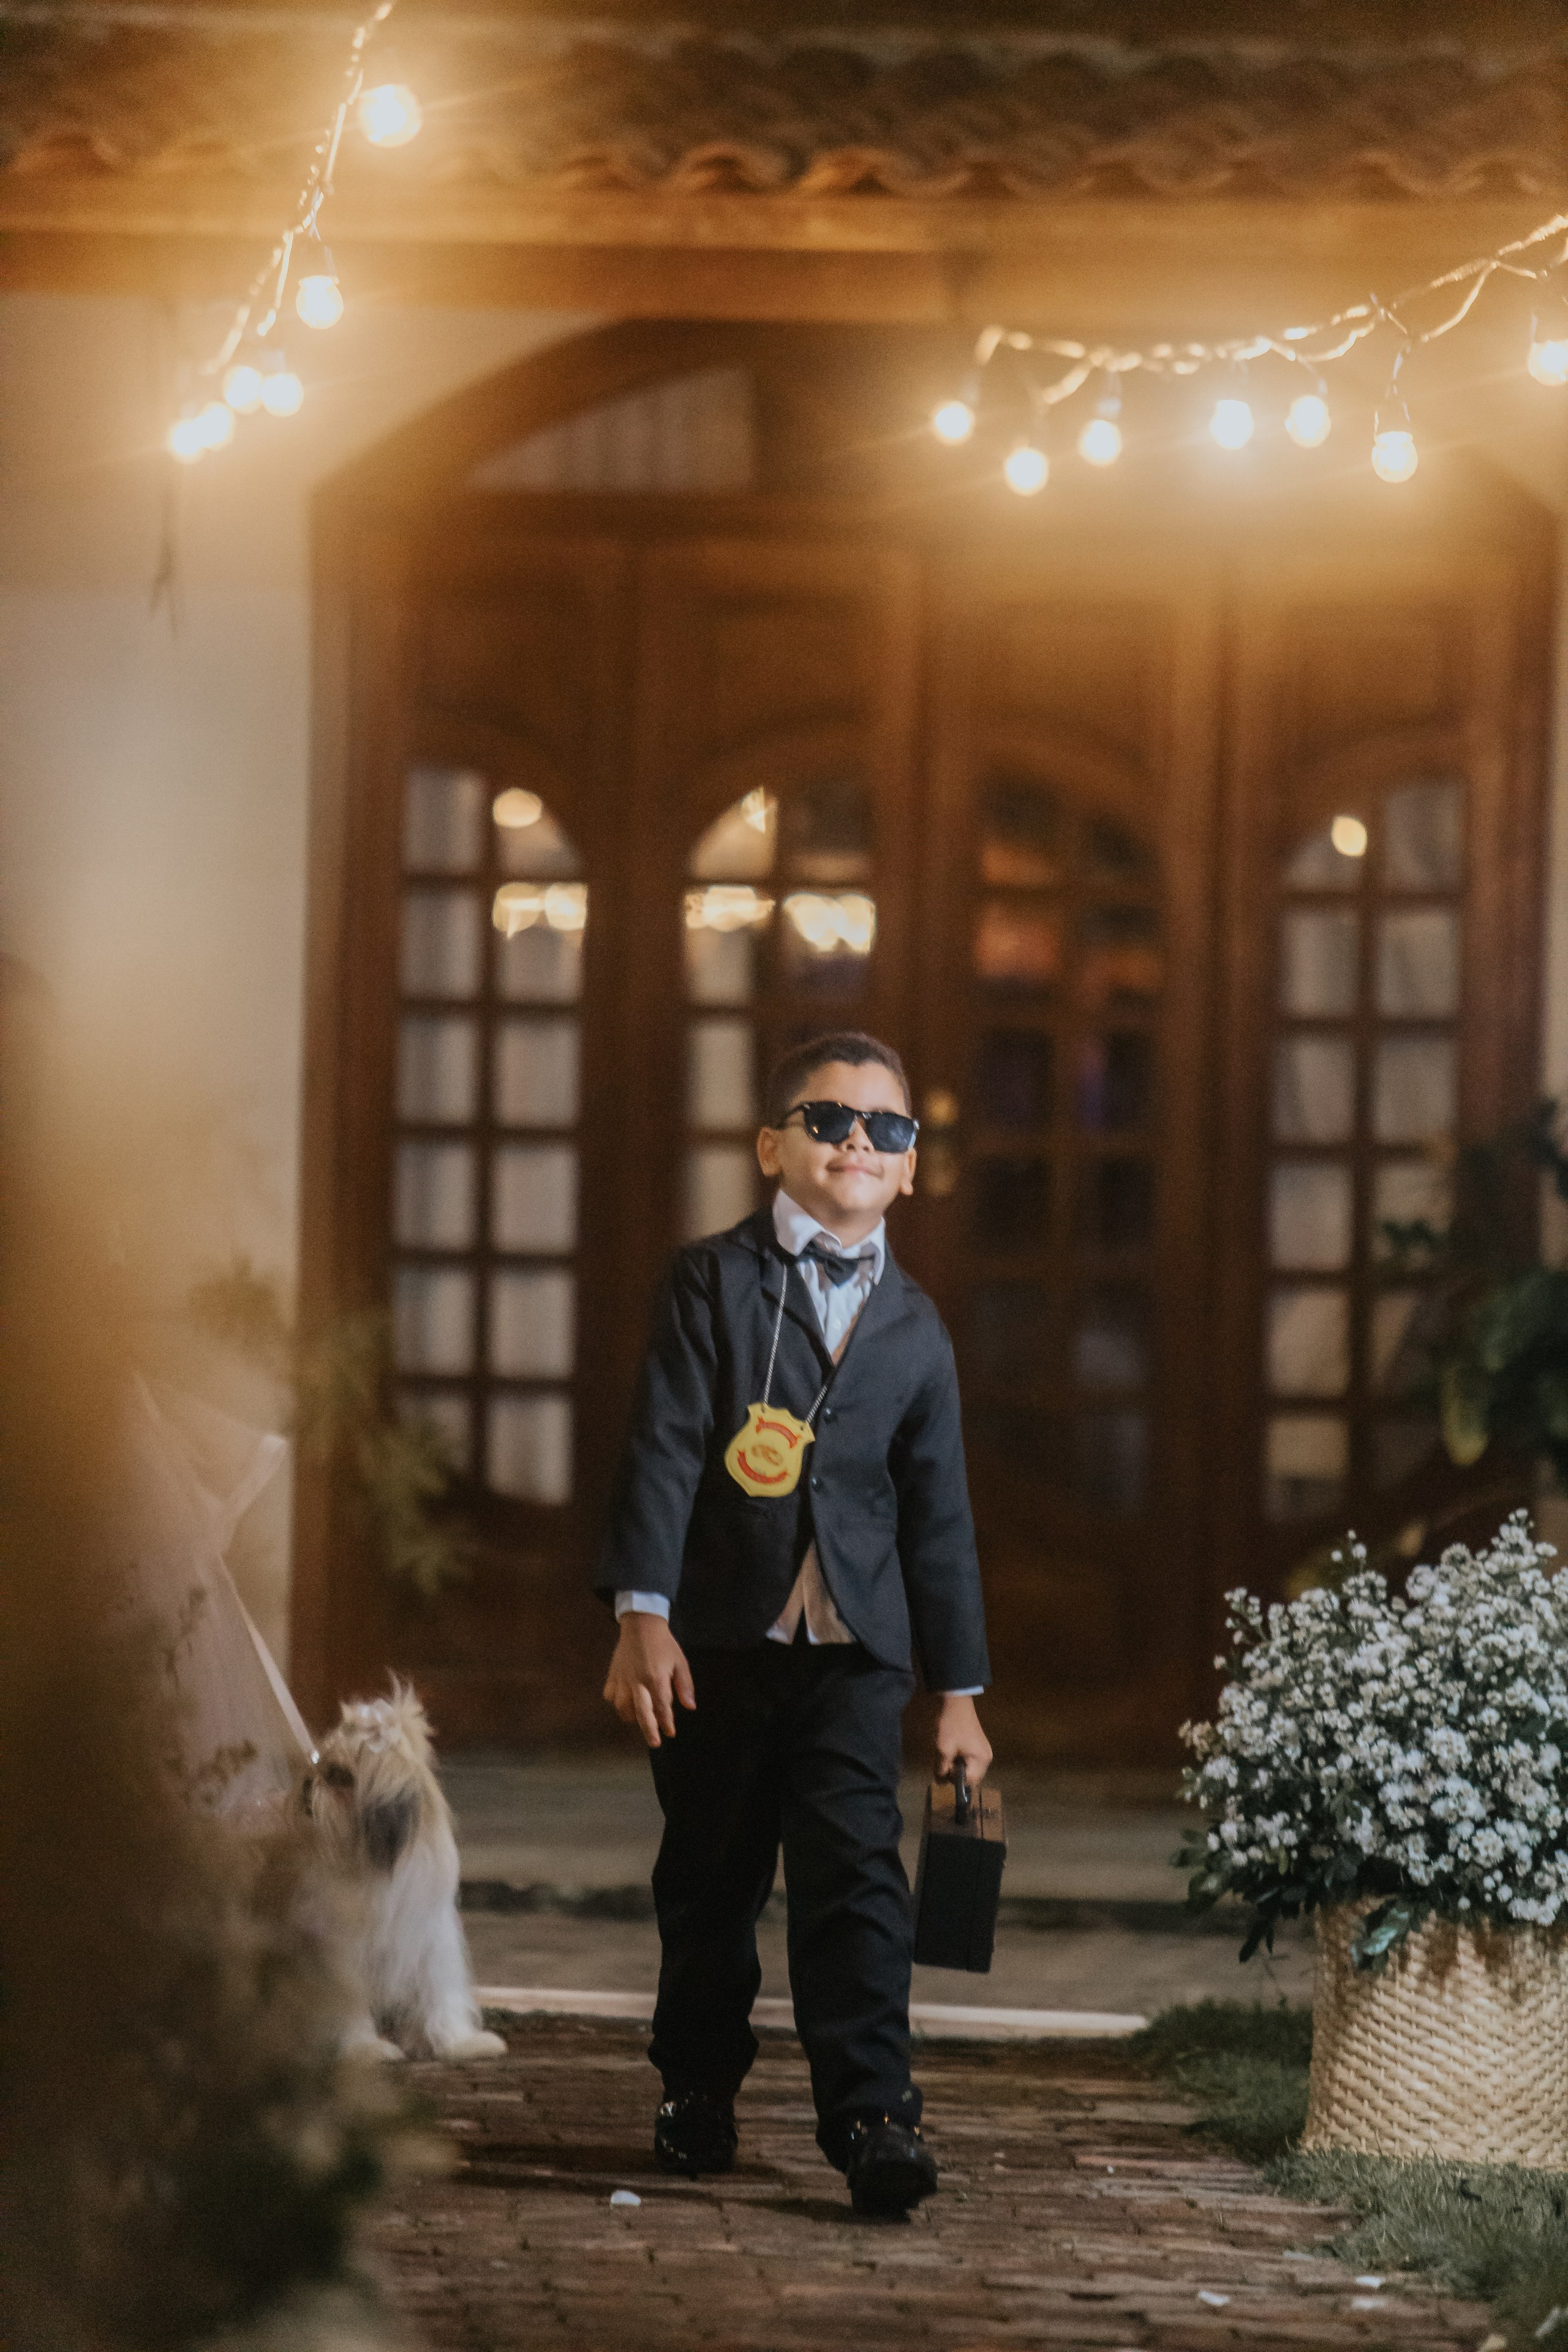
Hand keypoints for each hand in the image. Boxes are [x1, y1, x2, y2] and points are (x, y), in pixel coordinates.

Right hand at [603, 1613, 695, 1748]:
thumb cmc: (664, 1643)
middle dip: (649, 1730)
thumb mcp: (680, 1662)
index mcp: (656, 1678)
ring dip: (632, 1717)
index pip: (662, 1707)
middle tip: (654, 1743)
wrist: (641, 1624)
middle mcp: (637, 1682)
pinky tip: (624, 1703)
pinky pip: (611, 1695)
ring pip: (623, 1707)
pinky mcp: (613, 1674)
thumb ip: (685, 1685)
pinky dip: (617, 1703)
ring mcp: (622, 1679)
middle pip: (642, 1713)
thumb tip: (690, 1707)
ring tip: (640, 1720)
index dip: (666, 1722)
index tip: (670, 1732)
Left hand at [934, 1694, 991, 1787]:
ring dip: (958, 1767)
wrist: (956, 1702)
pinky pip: (971, 1762)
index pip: (969, 1782)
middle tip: (946, 1760)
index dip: (954, 1778)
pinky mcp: (980, 1746)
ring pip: (970, 1770)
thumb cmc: (951, 1726)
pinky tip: (953, 1750)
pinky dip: (961, 1760)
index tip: (946, 1765)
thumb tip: (940, 1783)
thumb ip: (941, 1770)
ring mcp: (984, 1752)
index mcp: (981, 1760)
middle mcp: (987, 1759)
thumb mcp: (943, 1749)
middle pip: (972, 1778)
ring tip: (948, 1754)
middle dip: (957, 1774)